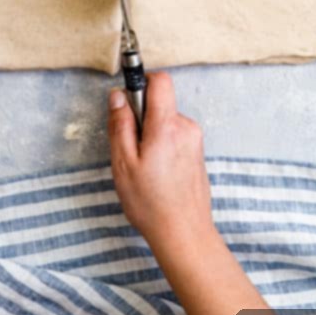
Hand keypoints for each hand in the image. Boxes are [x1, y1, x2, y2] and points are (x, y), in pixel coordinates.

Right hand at [108, 72, 215, 256]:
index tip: (129, 101)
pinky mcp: (197, 152)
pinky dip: (163, 146)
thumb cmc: (151, 203)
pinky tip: (158, 173)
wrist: (184, 234)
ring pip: (167, 121)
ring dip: (152, 135)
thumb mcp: (123, 163)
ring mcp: (195, 140)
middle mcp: (186, 127)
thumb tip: (118, 95)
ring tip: (145, 167)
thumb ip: (120, 124)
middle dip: (143, 118)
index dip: (142, 83)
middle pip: (161, 103)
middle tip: (131, 149)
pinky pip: (175, 136)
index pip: (161, 81)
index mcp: (167, 126)